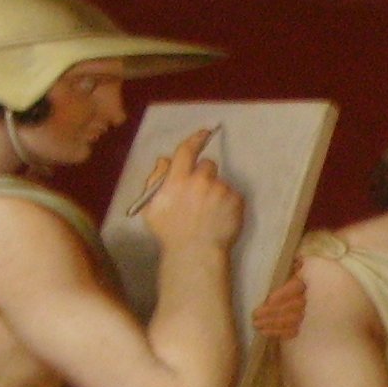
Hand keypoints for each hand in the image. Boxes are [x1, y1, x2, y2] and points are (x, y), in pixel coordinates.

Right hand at [139, 127, 243, 250]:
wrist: (196, 253)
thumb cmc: (170, 233)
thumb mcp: (151, 206)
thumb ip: (156, 179)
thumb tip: (165, 161)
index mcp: (178, 179)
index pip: (186, 150)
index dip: (195, 139)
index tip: (203, 133)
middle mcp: (201, 180)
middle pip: (208, 165)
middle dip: (205, 174)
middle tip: (201, 194)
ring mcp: (220, 190)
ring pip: (221, 182)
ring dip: (216, 191)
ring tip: (210, 212)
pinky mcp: (236, 201)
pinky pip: (233, 196)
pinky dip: (228, 204)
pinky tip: (220, 218)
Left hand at [251, 268, 306, 339]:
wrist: (311, 296)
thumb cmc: (293, 279)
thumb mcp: (291, 269)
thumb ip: (292, 265)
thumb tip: (296, 260)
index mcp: (303, 283)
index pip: (294, 288)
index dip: (283, 295)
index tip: (269, 300)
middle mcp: (307, 299)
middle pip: (290, 308)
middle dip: (272, 313)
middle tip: (255, 316)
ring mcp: (306, 315)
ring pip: (290, 321)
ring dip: (272, 324)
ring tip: (257, 324)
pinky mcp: (303, 326)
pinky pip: (292, 332)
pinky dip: (278, 333)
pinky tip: (265, 332)